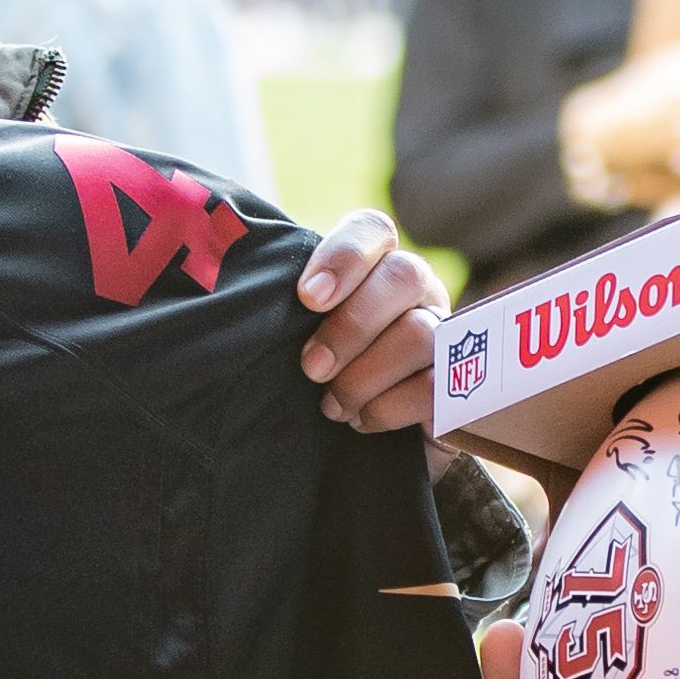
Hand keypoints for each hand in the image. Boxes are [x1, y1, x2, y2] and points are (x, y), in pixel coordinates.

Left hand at [295, 208, 443, 433]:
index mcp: (377, 265)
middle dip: (351, 325)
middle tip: (311, 367)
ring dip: (365, 375)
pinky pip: (435, 387)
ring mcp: (445, 335)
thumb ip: (280, 307)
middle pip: (404, 275)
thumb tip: (220, 283)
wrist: (355, 449)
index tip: (307, 297)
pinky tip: (360, 421)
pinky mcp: (459, 386)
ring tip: (331, 406)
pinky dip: (388, 408)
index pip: (373, 230)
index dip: (344, 256)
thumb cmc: (317, 377)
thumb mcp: (297, 335)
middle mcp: (417, 292)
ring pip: (420, 334)